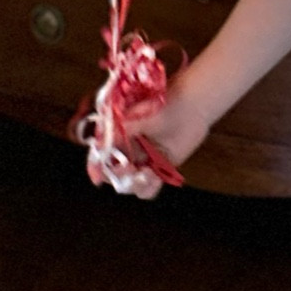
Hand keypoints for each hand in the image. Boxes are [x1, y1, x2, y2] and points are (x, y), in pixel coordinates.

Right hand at [101, 78, 211, 198]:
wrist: (194, 104)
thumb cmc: (165, 104)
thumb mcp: (140, 116)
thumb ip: (121, 131)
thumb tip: (100, 146)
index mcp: (118, 135)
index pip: (101, 154)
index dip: (96, 166)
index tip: (97, 177)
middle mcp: (128, 150)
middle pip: (113, 174)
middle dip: (119, 177)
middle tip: (130, 169)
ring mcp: (144, 161)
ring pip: (130, 184)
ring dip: (135, 184)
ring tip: (148, 174)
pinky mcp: (160, 169)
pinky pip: (149, 187)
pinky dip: (149, 187)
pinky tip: (156, 178)